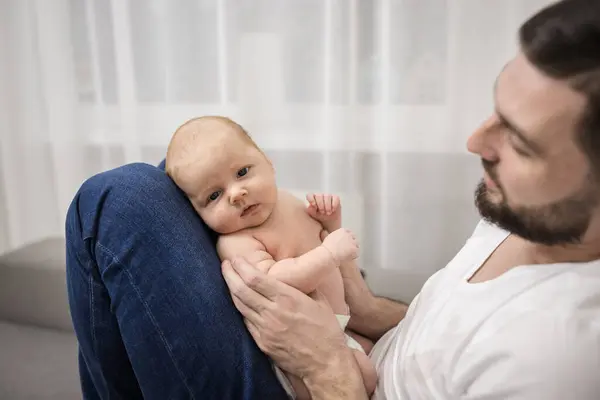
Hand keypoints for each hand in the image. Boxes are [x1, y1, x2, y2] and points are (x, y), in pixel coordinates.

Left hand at [221, 257, 350, 379]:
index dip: (242, 267)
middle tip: (225, 264)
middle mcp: (272, 312)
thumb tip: (296, 273)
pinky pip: (246, 322)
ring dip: (231, 290)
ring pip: (240, 306)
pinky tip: (239, 301)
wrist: (325, 363)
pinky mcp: (262, 343)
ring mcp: (265, 329)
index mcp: (287, 299)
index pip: (255, 279)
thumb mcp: (320, 301)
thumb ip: (305, 286)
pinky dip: (241, 309)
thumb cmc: (326, 330)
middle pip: (241, 290)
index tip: (236, 258)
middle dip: (230, 274)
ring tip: (228, 278)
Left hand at [306, 193, 341, 230]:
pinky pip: (335, 198)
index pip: (310, 195)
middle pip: (319, 195)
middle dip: (320, 204)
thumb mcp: (314, 215)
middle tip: (322, 212)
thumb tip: (309, 206)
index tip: (314, 206)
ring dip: (327, 205)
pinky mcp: (335, 198)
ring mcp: (328, 196)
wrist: (329, 222)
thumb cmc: (320, 217)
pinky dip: (334, 204)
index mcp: (312, 199)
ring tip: (328, 213)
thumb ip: (311, 210)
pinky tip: (333, 210)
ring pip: (327, 196)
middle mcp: (320, 196)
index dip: (311, 199)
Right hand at [322, 228, 358, 263]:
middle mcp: (348, 235)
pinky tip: (347, 258)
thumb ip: (335, 236)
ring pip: (357, 245)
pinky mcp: (354, 249)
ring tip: (347, 255)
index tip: (346, 242)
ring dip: (353, 249)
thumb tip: (335, 238)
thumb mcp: (329, 238)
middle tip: (348, 249)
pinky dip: (353, 256)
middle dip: (352, 242)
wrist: (328, 254)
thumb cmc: (326, 248)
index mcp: (342, 230)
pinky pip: (356, 253)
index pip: (348, 232)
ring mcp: (352, 241)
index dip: (348, 237)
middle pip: (354, 237)